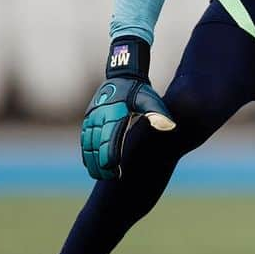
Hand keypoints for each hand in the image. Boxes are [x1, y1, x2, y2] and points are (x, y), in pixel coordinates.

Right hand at [80, 37, 175, 179]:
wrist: (123, 75)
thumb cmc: (140, 90)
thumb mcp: (150, 98)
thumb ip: (158, 113)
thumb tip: (170, 126)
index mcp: (114, 114)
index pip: (108, 141)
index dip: (110, 158)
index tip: (116, 172)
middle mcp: (99, 116)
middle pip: (95, 147)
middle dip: (100, 165)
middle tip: (110, 178)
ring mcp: (91, 118)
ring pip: (87, 145)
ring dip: (92, 162)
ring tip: (101, 175)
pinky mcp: (88, 119)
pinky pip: (84, 140)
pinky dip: (87, 154)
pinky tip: (93, 166)